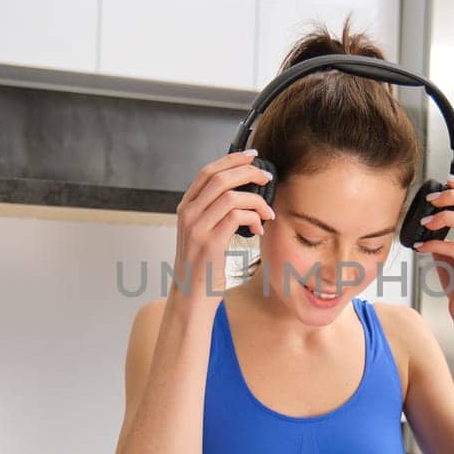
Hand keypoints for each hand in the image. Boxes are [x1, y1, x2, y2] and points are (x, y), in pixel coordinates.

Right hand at [171, 150, 275, 302]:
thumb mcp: (202, 233)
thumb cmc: (202, 267)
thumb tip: (244, 191)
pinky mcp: (210, 243)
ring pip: (231, 196)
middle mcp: (188, 214)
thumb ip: (215, 212)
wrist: (191, 297)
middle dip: (248, 172)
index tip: (252, 156)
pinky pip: (237, 217)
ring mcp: (197, 228)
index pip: (207, 172)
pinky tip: (259, 229)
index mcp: (186, 208)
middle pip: (220, 178)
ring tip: (267, 212)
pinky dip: (254, 218)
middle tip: (267, 178)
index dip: (232, 159)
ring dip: (257, 200)